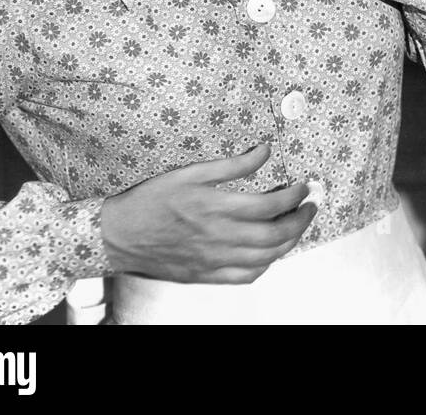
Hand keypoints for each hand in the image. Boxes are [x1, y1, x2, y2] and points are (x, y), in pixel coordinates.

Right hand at [99, 143, 316, 283]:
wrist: (114, 235)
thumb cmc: (150, 199)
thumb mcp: (190, 172)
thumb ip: (233, 164)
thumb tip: (266, 149)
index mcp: (215, 208)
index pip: (270, 205)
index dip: (295, 196)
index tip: (304, 186)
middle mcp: (217, 238)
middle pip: (275, 235)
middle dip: (301, 220)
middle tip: (311, 205)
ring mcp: (212, 261)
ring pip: (265, 259)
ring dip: (289, 242)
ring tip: (297, 225)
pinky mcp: (204, 275)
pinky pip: (245, 276)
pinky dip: (265, 264)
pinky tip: (270, 251)